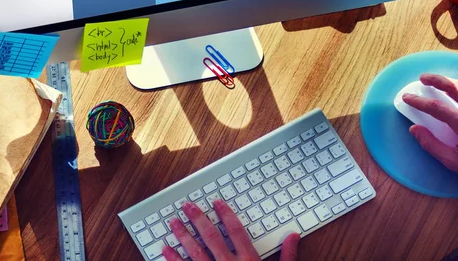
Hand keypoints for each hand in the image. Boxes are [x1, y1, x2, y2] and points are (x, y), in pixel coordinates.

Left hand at [162, 199, 299, 260]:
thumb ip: (287, 256)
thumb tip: (293, 236)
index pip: (235, 230)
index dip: (226, 214)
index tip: (216, 203)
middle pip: (211, 237)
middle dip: (198, 219)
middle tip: (187, 206)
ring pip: (194, 252)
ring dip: (182, 236)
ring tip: (173, 223)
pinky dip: (173, 259)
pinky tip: (165, 249)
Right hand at [402, 74, 457, 176]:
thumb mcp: (454, 162)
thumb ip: (431, 145)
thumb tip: (415, 129)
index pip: (436, 107)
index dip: (418, 101)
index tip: (407, 97)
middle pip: (454, 86)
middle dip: (436, 79)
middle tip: (423, 78)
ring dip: (457, 81)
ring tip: (447, 84)